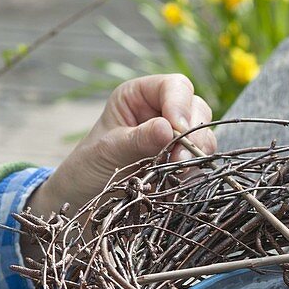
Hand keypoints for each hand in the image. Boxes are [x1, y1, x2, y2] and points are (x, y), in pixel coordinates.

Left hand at [30, 74, 217, 217]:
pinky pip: (200, 159)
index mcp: (139, 96)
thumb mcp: (109, 150)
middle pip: (196, 109)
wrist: (85, 201)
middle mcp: (161, 111)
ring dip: (196, 152)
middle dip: (192, 133)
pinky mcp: (181, 160)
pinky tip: (178, 179)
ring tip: (179, 170)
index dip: (180, 105)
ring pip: (203, 134)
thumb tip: (168, 128)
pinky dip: (195, 168)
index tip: (176, 130)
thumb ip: (140, 139)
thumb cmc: (89, 168)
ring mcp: (174, 136)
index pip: (174, 87)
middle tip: (180, 158)